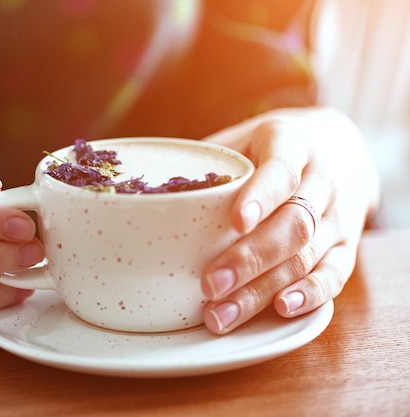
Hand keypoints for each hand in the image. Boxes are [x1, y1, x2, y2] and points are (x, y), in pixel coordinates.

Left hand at [200, 106, 379, 333]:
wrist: (335, 150)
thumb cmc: (265, 150)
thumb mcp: (239, 140)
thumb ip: (203, 164)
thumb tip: (138, 194)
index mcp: (291, 142)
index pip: (281, 168)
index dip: (260, 196)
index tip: (235, 221)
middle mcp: (322, 179)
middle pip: (293, 222)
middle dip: (250, 258)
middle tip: (210, 285)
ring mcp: (338, 215)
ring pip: (307, 255)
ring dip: (264, 289)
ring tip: (222, 313)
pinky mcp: (347, 246)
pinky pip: (336, 274)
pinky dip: (309, 294)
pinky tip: (280, 309)